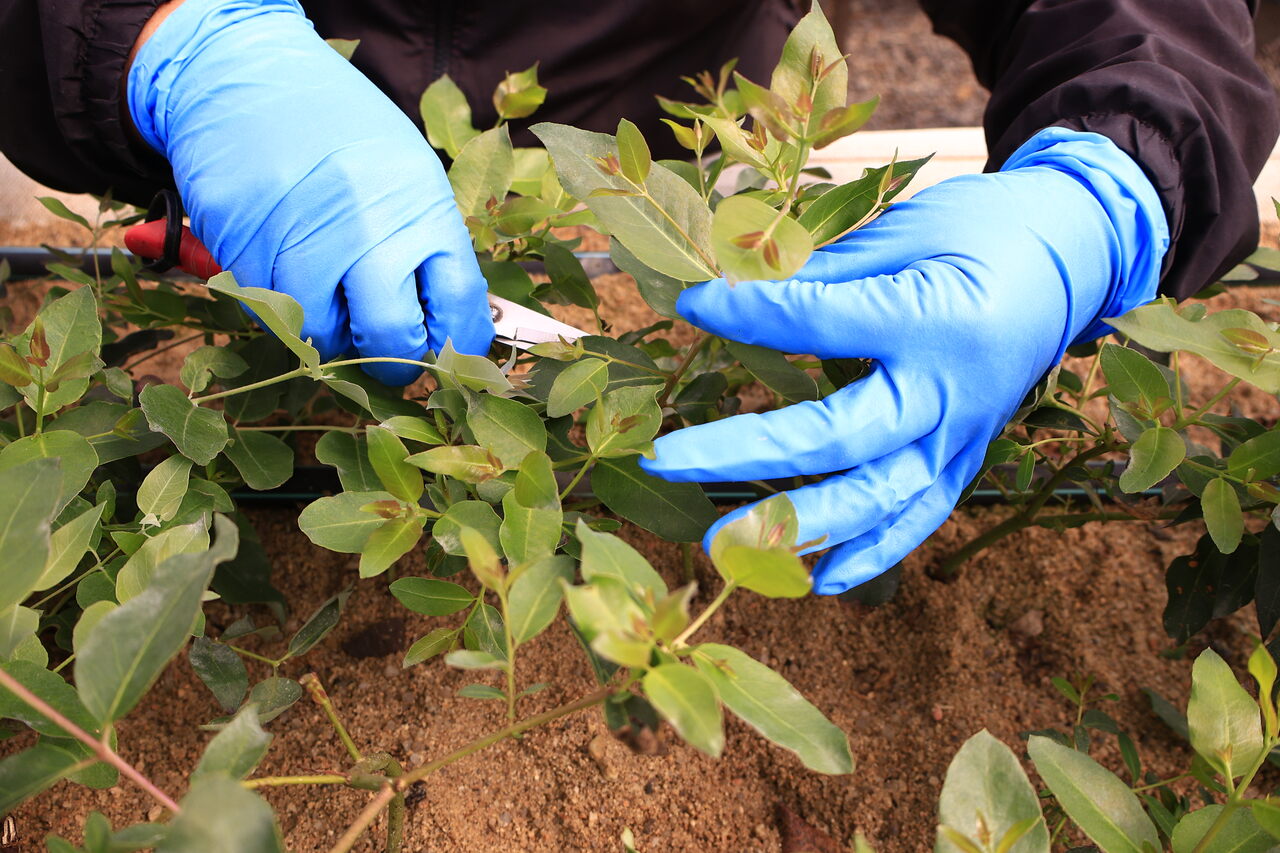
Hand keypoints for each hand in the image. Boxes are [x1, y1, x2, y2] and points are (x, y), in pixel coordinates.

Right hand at [127, 0, 492, 384]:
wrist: (247, 73)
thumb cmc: (338, 127)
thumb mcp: (405, 171)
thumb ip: (426, 242)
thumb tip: (449, 319)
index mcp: (420, 205)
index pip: (460, 303)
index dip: (457, 344)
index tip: (447, 354)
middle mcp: (366, 224)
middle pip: (391, 335)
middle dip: (392, 360)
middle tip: (385, 353)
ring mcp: (302, 237)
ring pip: (323, 335)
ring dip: (329, 333)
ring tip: (329, 297)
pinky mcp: (245, 247)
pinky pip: (271, 313)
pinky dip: (283, 309)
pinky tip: (287, 271)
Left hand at [642, 129, 1167, 592]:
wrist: (1077, 254)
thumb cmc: (985, 228)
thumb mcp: (907, 229)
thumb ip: (825, 270)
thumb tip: (737, 286)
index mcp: (932, 317)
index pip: (817, 322)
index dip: (747, 313)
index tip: (693, 304)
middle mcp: (948, 391)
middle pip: (832, 436)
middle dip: (741, 450)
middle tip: (664, 457)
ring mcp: (961, 434)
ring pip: (873, 497)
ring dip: (795, 526)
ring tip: (722, 543)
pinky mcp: (966, 455)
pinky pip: (918, 516)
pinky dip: (872, 554)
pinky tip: (818, 582)